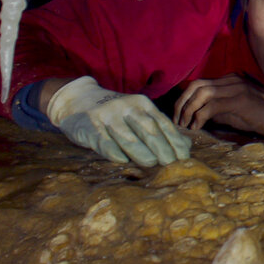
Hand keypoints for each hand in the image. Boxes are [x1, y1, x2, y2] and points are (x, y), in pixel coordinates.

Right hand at [45, 76, 191, 166]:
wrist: (78, 100)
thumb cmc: (116, 114)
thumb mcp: (139, 114)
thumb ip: (159, 128)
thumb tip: (186, 145)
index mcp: (142, 104)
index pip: (163, 123)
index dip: (174, 140)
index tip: (183, 157)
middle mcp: (127, 107)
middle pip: (148, 129)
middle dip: (162, 147)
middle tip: (171, 163)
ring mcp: (108, 116)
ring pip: (128, 136)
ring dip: (141, 151)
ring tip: (153, 163)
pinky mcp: (91, 126)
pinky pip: (104, 141)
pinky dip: (114, 151)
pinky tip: (122, 161)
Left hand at [173, 74, 263, 135]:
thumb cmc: (256, 116)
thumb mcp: (231, 112)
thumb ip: (215, 109)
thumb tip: (194, 115)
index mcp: (228, 80)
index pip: (198, 84)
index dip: (183, 99)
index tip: (177, 116)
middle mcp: (230, 80)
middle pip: (196, 85)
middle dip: (182, 103)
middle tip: (177, 121)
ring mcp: (236, 88)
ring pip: (202, 93)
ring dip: (189, 110)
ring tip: (185, 124)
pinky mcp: (240, 99)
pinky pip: (213, 105)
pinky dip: (200, 116)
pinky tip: (197, 126)